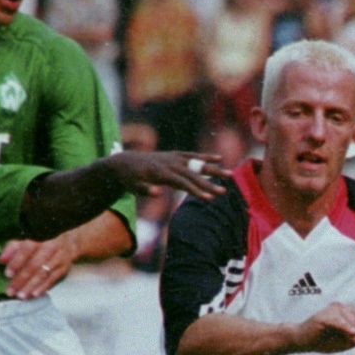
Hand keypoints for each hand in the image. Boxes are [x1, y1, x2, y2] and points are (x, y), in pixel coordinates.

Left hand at [0, 237, 73, 298]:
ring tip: (21, 295)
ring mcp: (58, 258)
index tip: (8, 274)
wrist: (69, 244)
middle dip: (22, 279)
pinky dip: (44, 287)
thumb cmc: (42, 244)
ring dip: (31, 286)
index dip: (17, 262)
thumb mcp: (26, 242)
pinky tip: (35, 294)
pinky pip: (53, 279)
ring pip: (43, 273)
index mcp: (38, 239)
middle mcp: (49, 248)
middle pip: (34, 264)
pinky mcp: (63, 268)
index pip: (26, 249)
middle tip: (11, 291)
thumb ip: (12, 249)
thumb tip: (1, 260)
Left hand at [109, 151, 229, 200]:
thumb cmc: (129, 178)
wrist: (125, 162)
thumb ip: (145, 190)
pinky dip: (206, 156)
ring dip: (214, 169)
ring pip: (197, 163)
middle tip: (224, 191)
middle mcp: (170, 163)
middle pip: (193, 174)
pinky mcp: (176, 155)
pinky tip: (219, 158)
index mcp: (161, 172)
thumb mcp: (132, 187)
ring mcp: (174, 158)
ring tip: (230, 174)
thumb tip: (156, 193)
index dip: (195, 190)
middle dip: (209, 183)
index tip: (209, 198)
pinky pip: (193, 156)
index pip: (182, 183)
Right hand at [292, 303, 354, 354]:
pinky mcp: (323, 316)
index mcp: (348, 313)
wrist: (301, 341)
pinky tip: (352, 333)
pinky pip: (337, 321)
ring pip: (350, 321)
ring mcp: (332, 311)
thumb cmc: (324, 340)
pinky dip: (345, 326)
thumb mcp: (346, 342)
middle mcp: (341, 308)